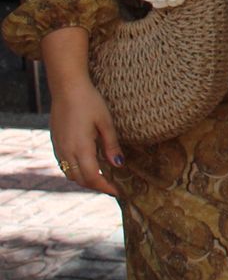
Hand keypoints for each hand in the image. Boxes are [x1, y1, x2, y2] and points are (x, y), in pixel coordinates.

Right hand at [49, 80, 122, 195]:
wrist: (67, 88)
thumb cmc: (89, 102)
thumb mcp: (105, 122)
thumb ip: (111, 145)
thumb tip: (119, 165)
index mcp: (80, 148)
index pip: (92, 177)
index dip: (105, 187)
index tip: (117, 191)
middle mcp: (66, 151)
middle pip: (79, 179)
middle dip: (96, 186)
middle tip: (112, 186)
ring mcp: (58, 147)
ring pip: (70, 173)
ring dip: (84, 179)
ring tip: (101, 177)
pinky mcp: (55, 142)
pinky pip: (64, 164)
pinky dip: (75, 170)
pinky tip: (87, 164)